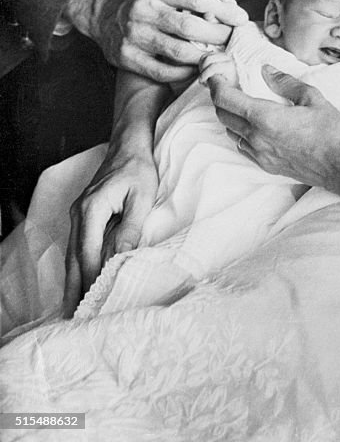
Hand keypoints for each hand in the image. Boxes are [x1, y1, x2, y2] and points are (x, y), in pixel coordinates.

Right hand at [63, 136, 158, 315]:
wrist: (129, 146)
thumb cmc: (139, 169)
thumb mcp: (142, 197)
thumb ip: (130, 228)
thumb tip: (120, 259)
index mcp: (92, 210)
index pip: (87, 254)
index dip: (88, 281)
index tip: (91, 305)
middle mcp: (79, 214)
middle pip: (73, 259)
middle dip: (74, 290)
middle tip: (76, 320)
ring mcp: (78, 214)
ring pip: (72, 255)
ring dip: (73, 281)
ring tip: (74, 310)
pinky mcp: (84, 215)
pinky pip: (77, 246)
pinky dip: (77, 266)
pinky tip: (79, 282)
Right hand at [67, 0, 248, 80]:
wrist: (99, 10)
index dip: (223, 9)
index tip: (241, 17)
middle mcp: (142, 10)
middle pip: (190, 27)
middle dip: (218, 34)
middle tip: (233, 38)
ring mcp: (133, 35)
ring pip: (178, 51)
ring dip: (204, 55)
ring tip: (219, 54)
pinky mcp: (126, 57)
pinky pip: (161, 71)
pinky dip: (184, 73)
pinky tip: (196, 68)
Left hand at [208, 68, 339, 193]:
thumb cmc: (330, 131)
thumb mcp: (312, 97)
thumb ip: (285, 82)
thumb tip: (266, 70)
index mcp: (265, 117)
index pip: (226, 99)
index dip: (216, 84)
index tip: (217, 75)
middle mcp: (256, 137)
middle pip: (222, 115)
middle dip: (220, 98)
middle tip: (227, 85)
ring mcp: (259, 153)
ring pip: (230, 132)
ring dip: (229, 116)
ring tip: (240, 104)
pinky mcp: (265, 165)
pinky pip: (241, 147)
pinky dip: (240, 133)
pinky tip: (252, 126)